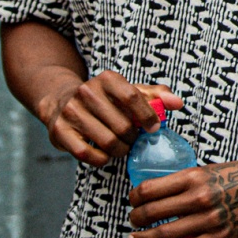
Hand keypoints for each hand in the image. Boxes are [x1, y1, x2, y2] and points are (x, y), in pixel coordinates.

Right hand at [35, 69, 183, 167]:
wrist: (61, 100)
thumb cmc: (105, 99)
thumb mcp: (130, 91)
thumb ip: (157, 96)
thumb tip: (177, 104)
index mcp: (107, 79)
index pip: (132, 97)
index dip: (147, 116)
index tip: (154, 128)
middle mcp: (86, 91)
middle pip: (122, 125)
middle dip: (133, 138)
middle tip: (133, 139)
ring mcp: (71, 111)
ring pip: (107, 141)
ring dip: (120, 150)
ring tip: (121, 146)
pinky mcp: (60, 131)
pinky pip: (87, 154)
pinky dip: (101, 159)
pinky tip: (105, 154)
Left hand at [128, 154, 237, 237]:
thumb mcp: (211, 170)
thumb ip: (187, 183)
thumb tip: (161, 195)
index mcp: (194, 176)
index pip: (149, 190)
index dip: (133, 198)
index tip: (132, 202)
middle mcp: (198, 197)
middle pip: (150, 213)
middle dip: (134, 220)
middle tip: (133, 223)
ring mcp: (209, 219)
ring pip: (162, 234)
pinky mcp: (219, 237)